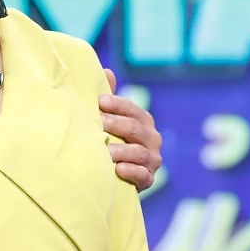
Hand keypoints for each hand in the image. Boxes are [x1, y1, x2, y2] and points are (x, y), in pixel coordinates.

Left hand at [99, 67, 162, 191]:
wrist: (115, 178)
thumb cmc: (112, 143)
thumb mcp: (110, 121)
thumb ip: (110, 101)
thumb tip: (107, 71)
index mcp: (143, 121)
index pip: (131, 109)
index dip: (116, 104)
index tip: (99, 102)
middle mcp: (152, 138)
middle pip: (135, 128)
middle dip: (115, 125)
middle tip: (97, 123)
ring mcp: (152, 159)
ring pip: (139, 152)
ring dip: (121, 150)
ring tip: (105, 150)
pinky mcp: (149, 179)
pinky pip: (143, 174)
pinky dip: (131, 171)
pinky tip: (118, 169)